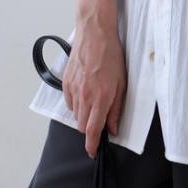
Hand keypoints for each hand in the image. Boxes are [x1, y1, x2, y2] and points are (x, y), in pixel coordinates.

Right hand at [63, 19, 126, 158]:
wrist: (95, 34)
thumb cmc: (112, 55)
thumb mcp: (122, 82)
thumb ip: (116, 108)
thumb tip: (112, 128)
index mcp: (100, 97)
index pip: (91, 130)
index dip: (92, 145)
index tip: (93, 153)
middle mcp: (84, 96)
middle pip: (82, 125)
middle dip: (90, 127)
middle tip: (101, 115)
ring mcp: (73, 90)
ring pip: (75, 114)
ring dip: (84, 114)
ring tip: (95, 96)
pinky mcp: (65, 83)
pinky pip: (69, 102)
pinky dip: (76, 102)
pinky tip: (86, 89)